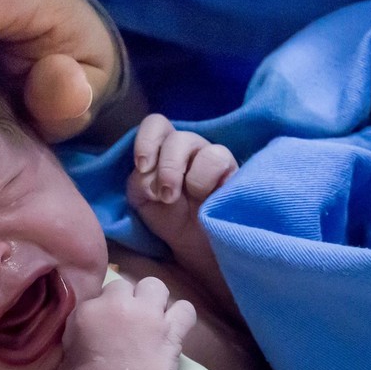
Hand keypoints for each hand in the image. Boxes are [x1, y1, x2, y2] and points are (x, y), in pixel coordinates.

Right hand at [58, 276, 194, 369]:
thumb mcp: (66, 353)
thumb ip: (76, 330)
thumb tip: (87, 323)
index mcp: (88, 309)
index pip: (100, 293)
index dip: (106, 307)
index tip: (108, 322)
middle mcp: (119, 305)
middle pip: (126, 285)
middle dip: (128, 300)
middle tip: (130, 319)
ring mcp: (148, 316)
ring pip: (155, 286)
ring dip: (154, 301)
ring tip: (153, 318)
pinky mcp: (172, 330)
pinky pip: (185, 309)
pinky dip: (182, 316)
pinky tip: (176, 326)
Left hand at [127, 113, 237, 255]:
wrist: (197, 245)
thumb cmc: (170, 219)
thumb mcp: (143, 202)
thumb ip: (138, 184)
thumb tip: (149, 176)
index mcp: (162, 149)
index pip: (155, 125)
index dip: (146, 141)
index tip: (142, 168)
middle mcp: (187, 147)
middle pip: (175, 136)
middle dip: (167, 167)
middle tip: (167, 196)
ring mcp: (210, 155)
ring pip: (195, 144)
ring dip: (188, 177)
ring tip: (190, 198)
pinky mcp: (232, 168)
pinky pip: (217, 157)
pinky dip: (206, 180)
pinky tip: (208, 198)